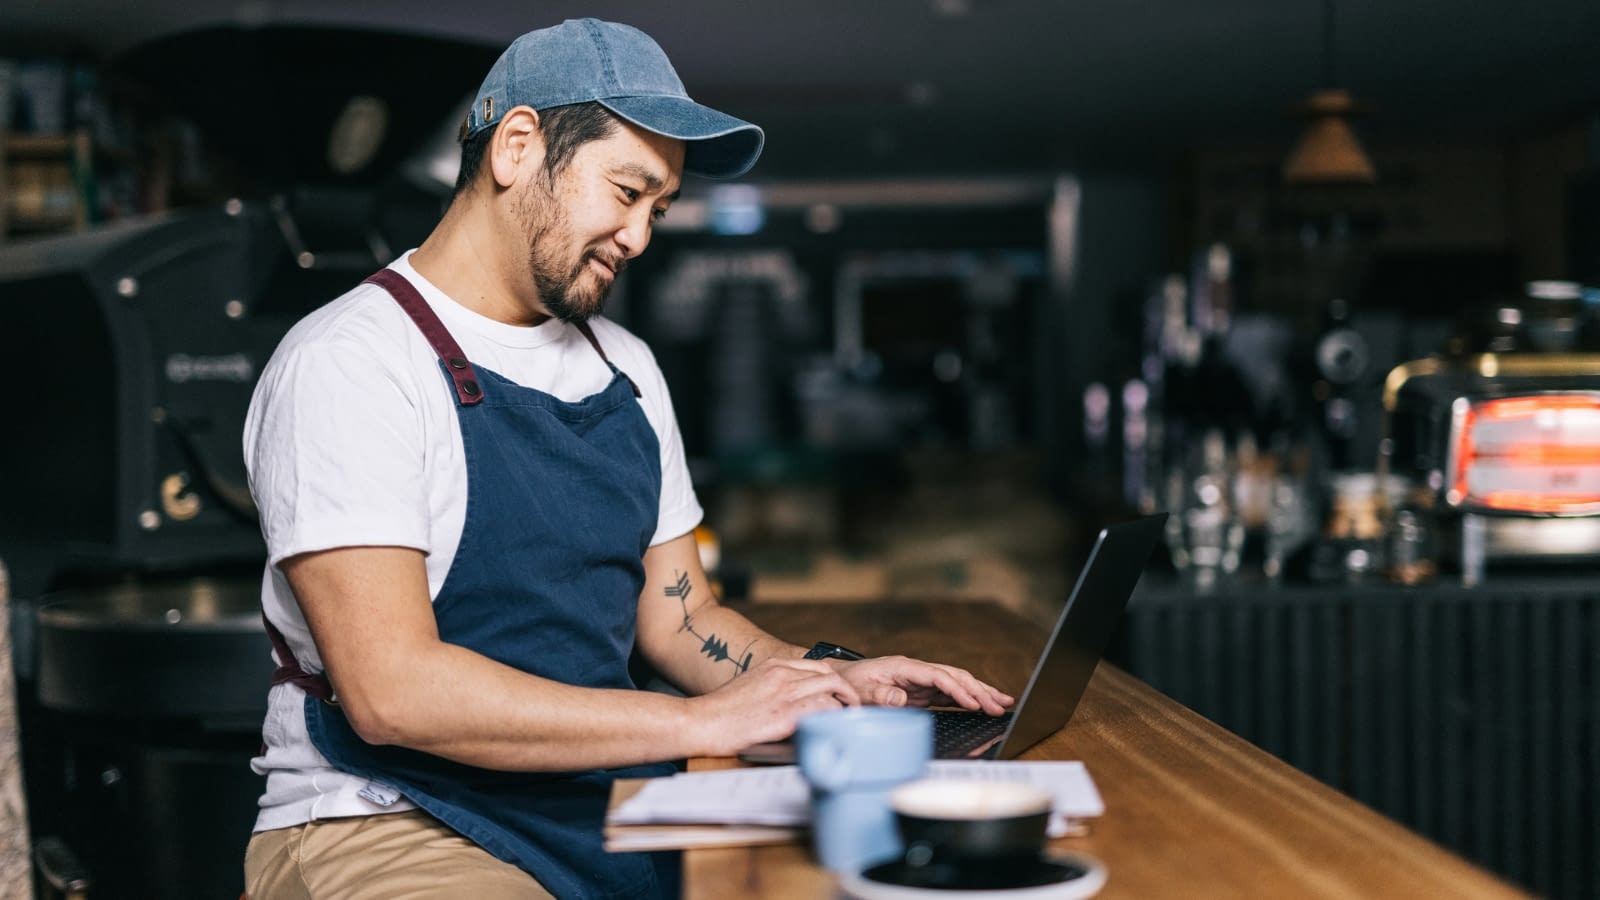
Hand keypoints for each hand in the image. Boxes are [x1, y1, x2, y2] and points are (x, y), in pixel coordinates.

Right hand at [686, 658, 860, 755]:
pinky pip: (823, 708)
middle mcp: (782, 674)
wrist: (701, 722)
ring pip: (832, 688)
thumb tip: (795, 700)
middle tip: (850, 709)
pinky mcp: (784, 714)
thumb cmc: (721, 712)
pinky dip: (833, 717)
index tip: (839, 696)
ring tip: (846, 719)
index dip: (834, 682)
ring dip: (845, 704)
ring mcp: (784, 693)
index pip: (818, 666)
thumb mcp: (751, 686)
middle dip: (846, 692)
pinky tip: (831, 727)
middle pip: (830, 675)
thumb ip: (774, 687)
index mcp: (773, 666)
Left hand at [834, 656, 1012, 714]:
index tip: (974, 703)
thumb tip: (901, 697)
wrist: (841, 680)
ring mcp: (921, 679)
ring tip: (1004, 702)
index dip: (957, 689)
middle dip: (979, 690)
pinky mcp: (921, 690)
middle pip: (954, 676)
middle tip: (1000, 706)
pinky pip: (950, 693)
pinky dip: (969, 698)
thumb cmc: (849, 685)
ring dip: (981, 692)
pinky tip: (984, 704)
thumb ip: (879, 695)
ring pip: (957, 682)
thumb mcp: (859, 691)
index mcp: (903, 667)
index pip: (937, 676)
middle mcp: (916, 670)